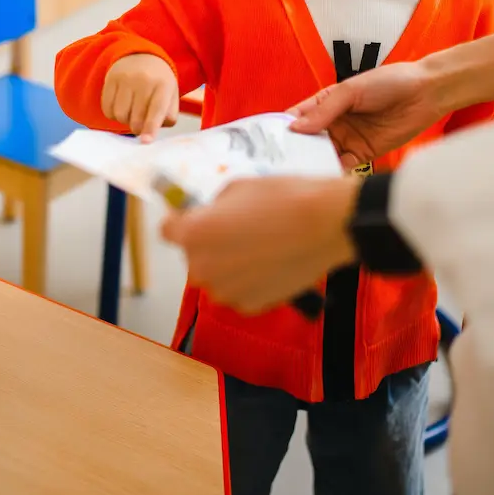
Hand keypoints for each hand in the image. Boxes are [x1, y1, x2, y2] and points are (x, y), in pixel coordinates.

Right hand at [102, 53, 178, 140]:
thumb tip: (150, 134)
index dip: (151, 127)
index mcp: (163, 85)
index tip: (146, 141)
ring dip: (125, 121)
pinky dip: (113, 114)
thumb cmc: (159, 83)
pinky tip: (121, 106)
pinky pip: (107, 108)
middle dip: (138, 128)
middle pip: (136, 118)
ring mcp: (125, 78)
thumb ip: (167, 116)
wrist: (142, 56)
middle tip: (141, 123)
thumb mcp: (171, 96)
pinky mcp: (111, 79)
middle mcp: (144, 80)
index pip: (156, 110)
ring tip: (132, 112)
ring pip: (120, 115)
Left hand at [161, 177, 358, 313]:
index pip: (167, 231)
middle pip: (193, 256)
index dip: (181, 222)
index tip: (194, 217)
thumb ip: (213, 206)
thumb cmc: (284, 199)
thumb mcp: (238, 188)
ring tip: (258, 247)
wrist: (326, 225)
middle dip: (208, 244)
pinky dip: (249, 281)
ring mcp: (225, 291)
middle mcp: (202, 267)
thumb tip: (209, 215)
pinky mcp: (250, 306)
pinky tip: (270, 263)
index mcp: (193, 234)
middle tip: (236, 230)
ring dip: (228, 265)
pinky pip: (239, 291)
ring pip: (216, 276)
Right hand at [288, 61, 438, 167]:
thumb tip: (296, 128)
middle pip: (307, 140)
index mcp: (326, 102)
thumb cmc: (389, 82)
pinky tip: (323, 175)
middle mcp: (334, 122)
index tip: (267, 140)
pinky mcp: (364, 154)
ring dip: (312, 162)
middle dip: (295, 150)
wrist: (426, 93)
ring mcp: (348, 139)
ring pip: (323, 154)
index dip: (282, 127)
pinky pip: (343, 165)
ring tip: (297, 172)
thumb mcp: (351, 91)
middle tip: (278, 163)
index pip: (298, 116)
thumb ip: (324, 110)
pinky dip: (333, 171)